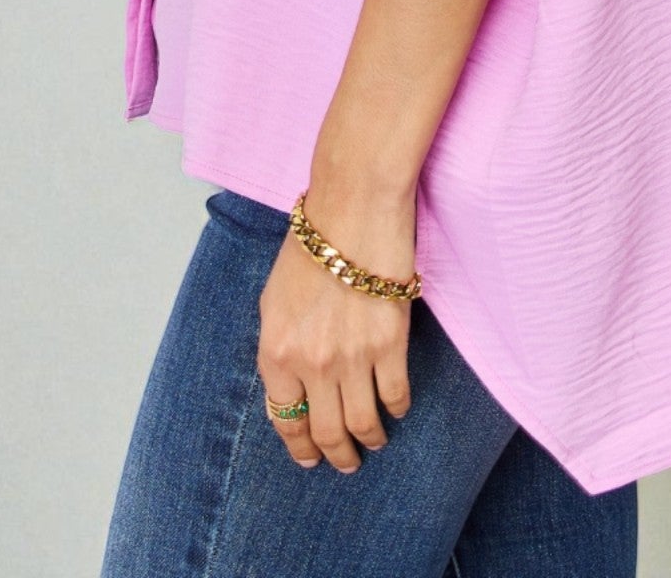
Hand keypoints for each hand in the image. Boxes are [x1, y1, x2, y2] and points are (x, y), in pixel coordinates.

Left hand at [256, 180, 417, 472]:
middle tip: (345, 462)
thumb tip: (291, 388)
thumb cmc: (310, 245)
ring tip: (373, 442)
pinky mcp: (390, 344)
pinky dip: (396, 409)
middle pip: (325, 432)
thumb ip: (280, 347)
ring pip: (362, 423)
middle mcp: (311, 363)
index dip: (298, 446)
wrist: (352, 206)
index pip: (285, 420)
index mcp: (276, 352)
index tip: (309, 459)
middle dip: (336, 455)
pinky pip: (395, 396)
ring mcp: (353, 357)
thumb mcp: (273, 299)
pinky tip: (396, 408)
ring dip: (369, 440)